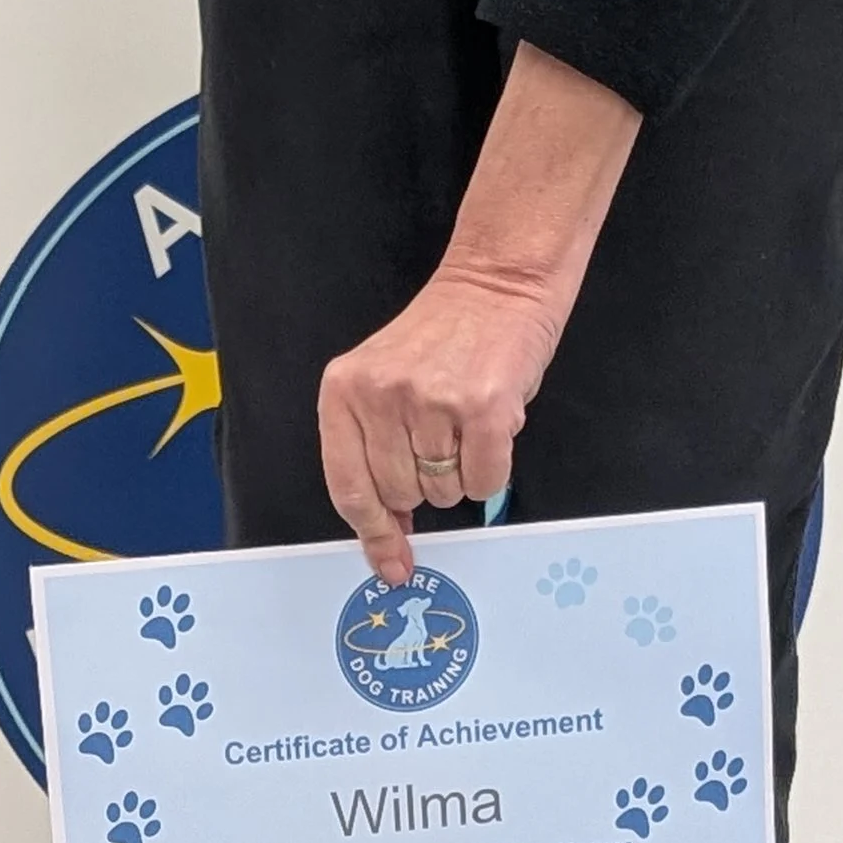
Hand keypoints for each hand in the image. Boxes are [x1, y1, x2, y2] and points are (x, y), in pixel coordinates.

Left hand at [318, 266, 565, 586]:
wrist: (498, 279)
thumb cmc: (446, 335)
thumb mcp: (385, 384)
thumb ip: (374, 451)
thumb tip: (389, 528)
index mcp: (344, 391)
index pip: (349, 488)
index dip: (373, 534)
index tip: (389, 563)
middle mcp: (380, 395)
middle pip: (400, 495)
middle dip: (426, 484)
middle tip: (442, 441)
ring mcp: (430, 400)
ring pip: (442, 491)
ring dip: (460, 471)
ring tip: (464, 423)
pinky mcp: (481, 407)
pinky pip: (483, 480)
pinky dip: (492, 469)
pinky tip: (490, 429)